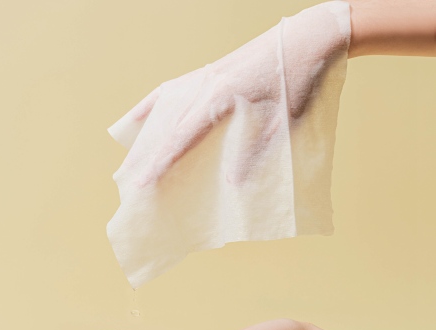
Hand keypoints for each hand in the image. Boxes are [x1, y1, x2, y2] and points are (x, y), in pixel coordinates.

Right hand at [116, 2, 349, 187]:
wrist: (310, 37)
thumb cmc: (300, 81)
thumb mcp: (282, 124)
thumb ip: (253, 152)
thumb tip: (231, 181)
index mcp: (222, 99)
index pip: (182, 138)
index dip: (160, 162)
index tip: (142, 182)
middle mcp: (206, 85)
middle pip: (167, 124)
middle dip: (147, 153)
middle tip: (129, 176)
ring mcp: (207, 74)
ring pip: (166, 106)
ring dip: (147, 131)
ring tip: (131, 152)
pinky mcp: (212, 70)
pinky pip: (176, 87)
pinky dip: (158, 102)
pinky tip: (146, 112)